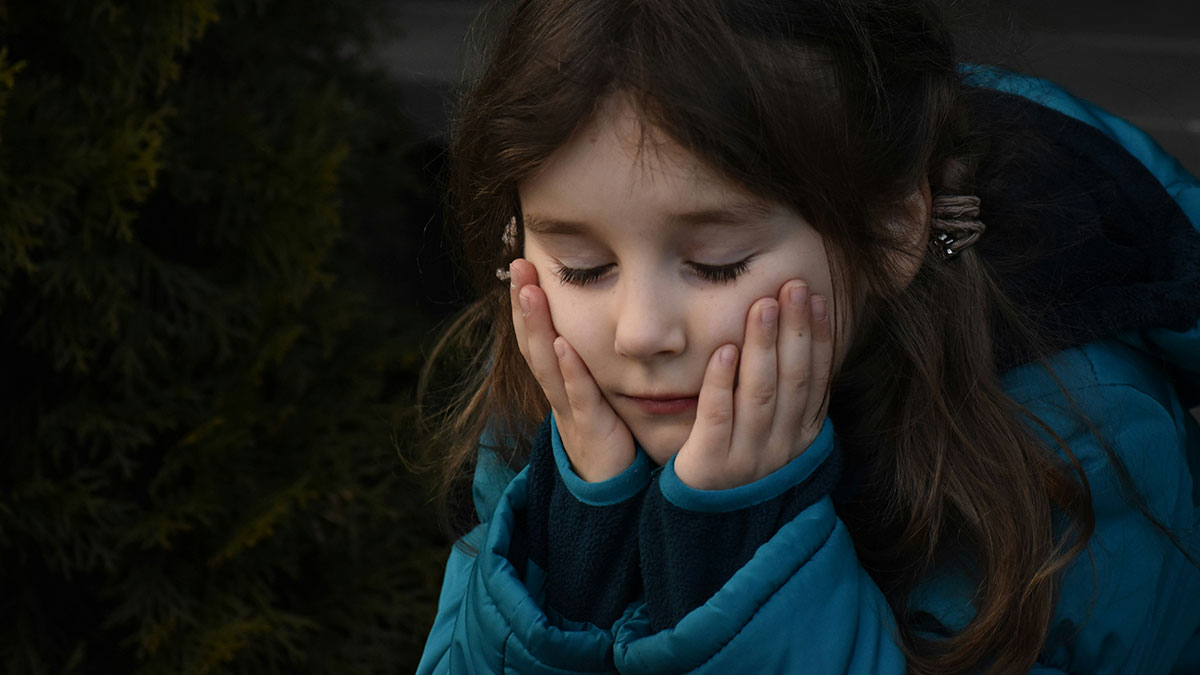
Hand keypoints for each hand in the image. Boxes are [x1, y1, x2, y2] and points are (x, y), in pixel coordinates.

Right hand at [509, 259, 635, 481]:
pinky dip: (569, 370)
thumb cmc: (606, 437)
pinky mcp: (591, 428)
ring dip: (537, 326)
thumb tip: (581, 328)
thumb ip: (586, 365)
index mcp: (558, 382)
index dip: (526, 303)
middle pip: (532, 343)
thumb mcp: (592, 395)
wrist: (611, 491)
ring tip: (530, 292)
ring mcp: (569, 409)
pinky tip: (562, 345)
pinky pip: (577, 396)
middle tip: (517, 266)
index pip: (536, 336)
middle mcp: (557, 392)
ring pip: (546, 364)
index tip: (522, 265)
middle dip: (523, 304)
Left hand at [673, 280, 832, 489]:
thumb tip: (803, 332)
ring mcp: (747, 456)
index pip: (815, 378)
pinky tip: (723, 350)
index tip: (815, 297)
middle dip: (794, 330)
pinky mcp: (710, 463)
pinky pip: (717, 416)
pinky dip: (721, 382)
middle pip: (791, 380)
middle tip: (790, 286)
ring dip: (762, 347)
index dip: (818, 336)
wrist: (706, 521)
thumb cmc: (740, 460)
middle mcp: (780, 446)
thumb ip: (788, 391)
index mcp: (801, 435)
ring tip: (760, 306)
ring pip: (759, 394)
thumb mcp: (775, 430)